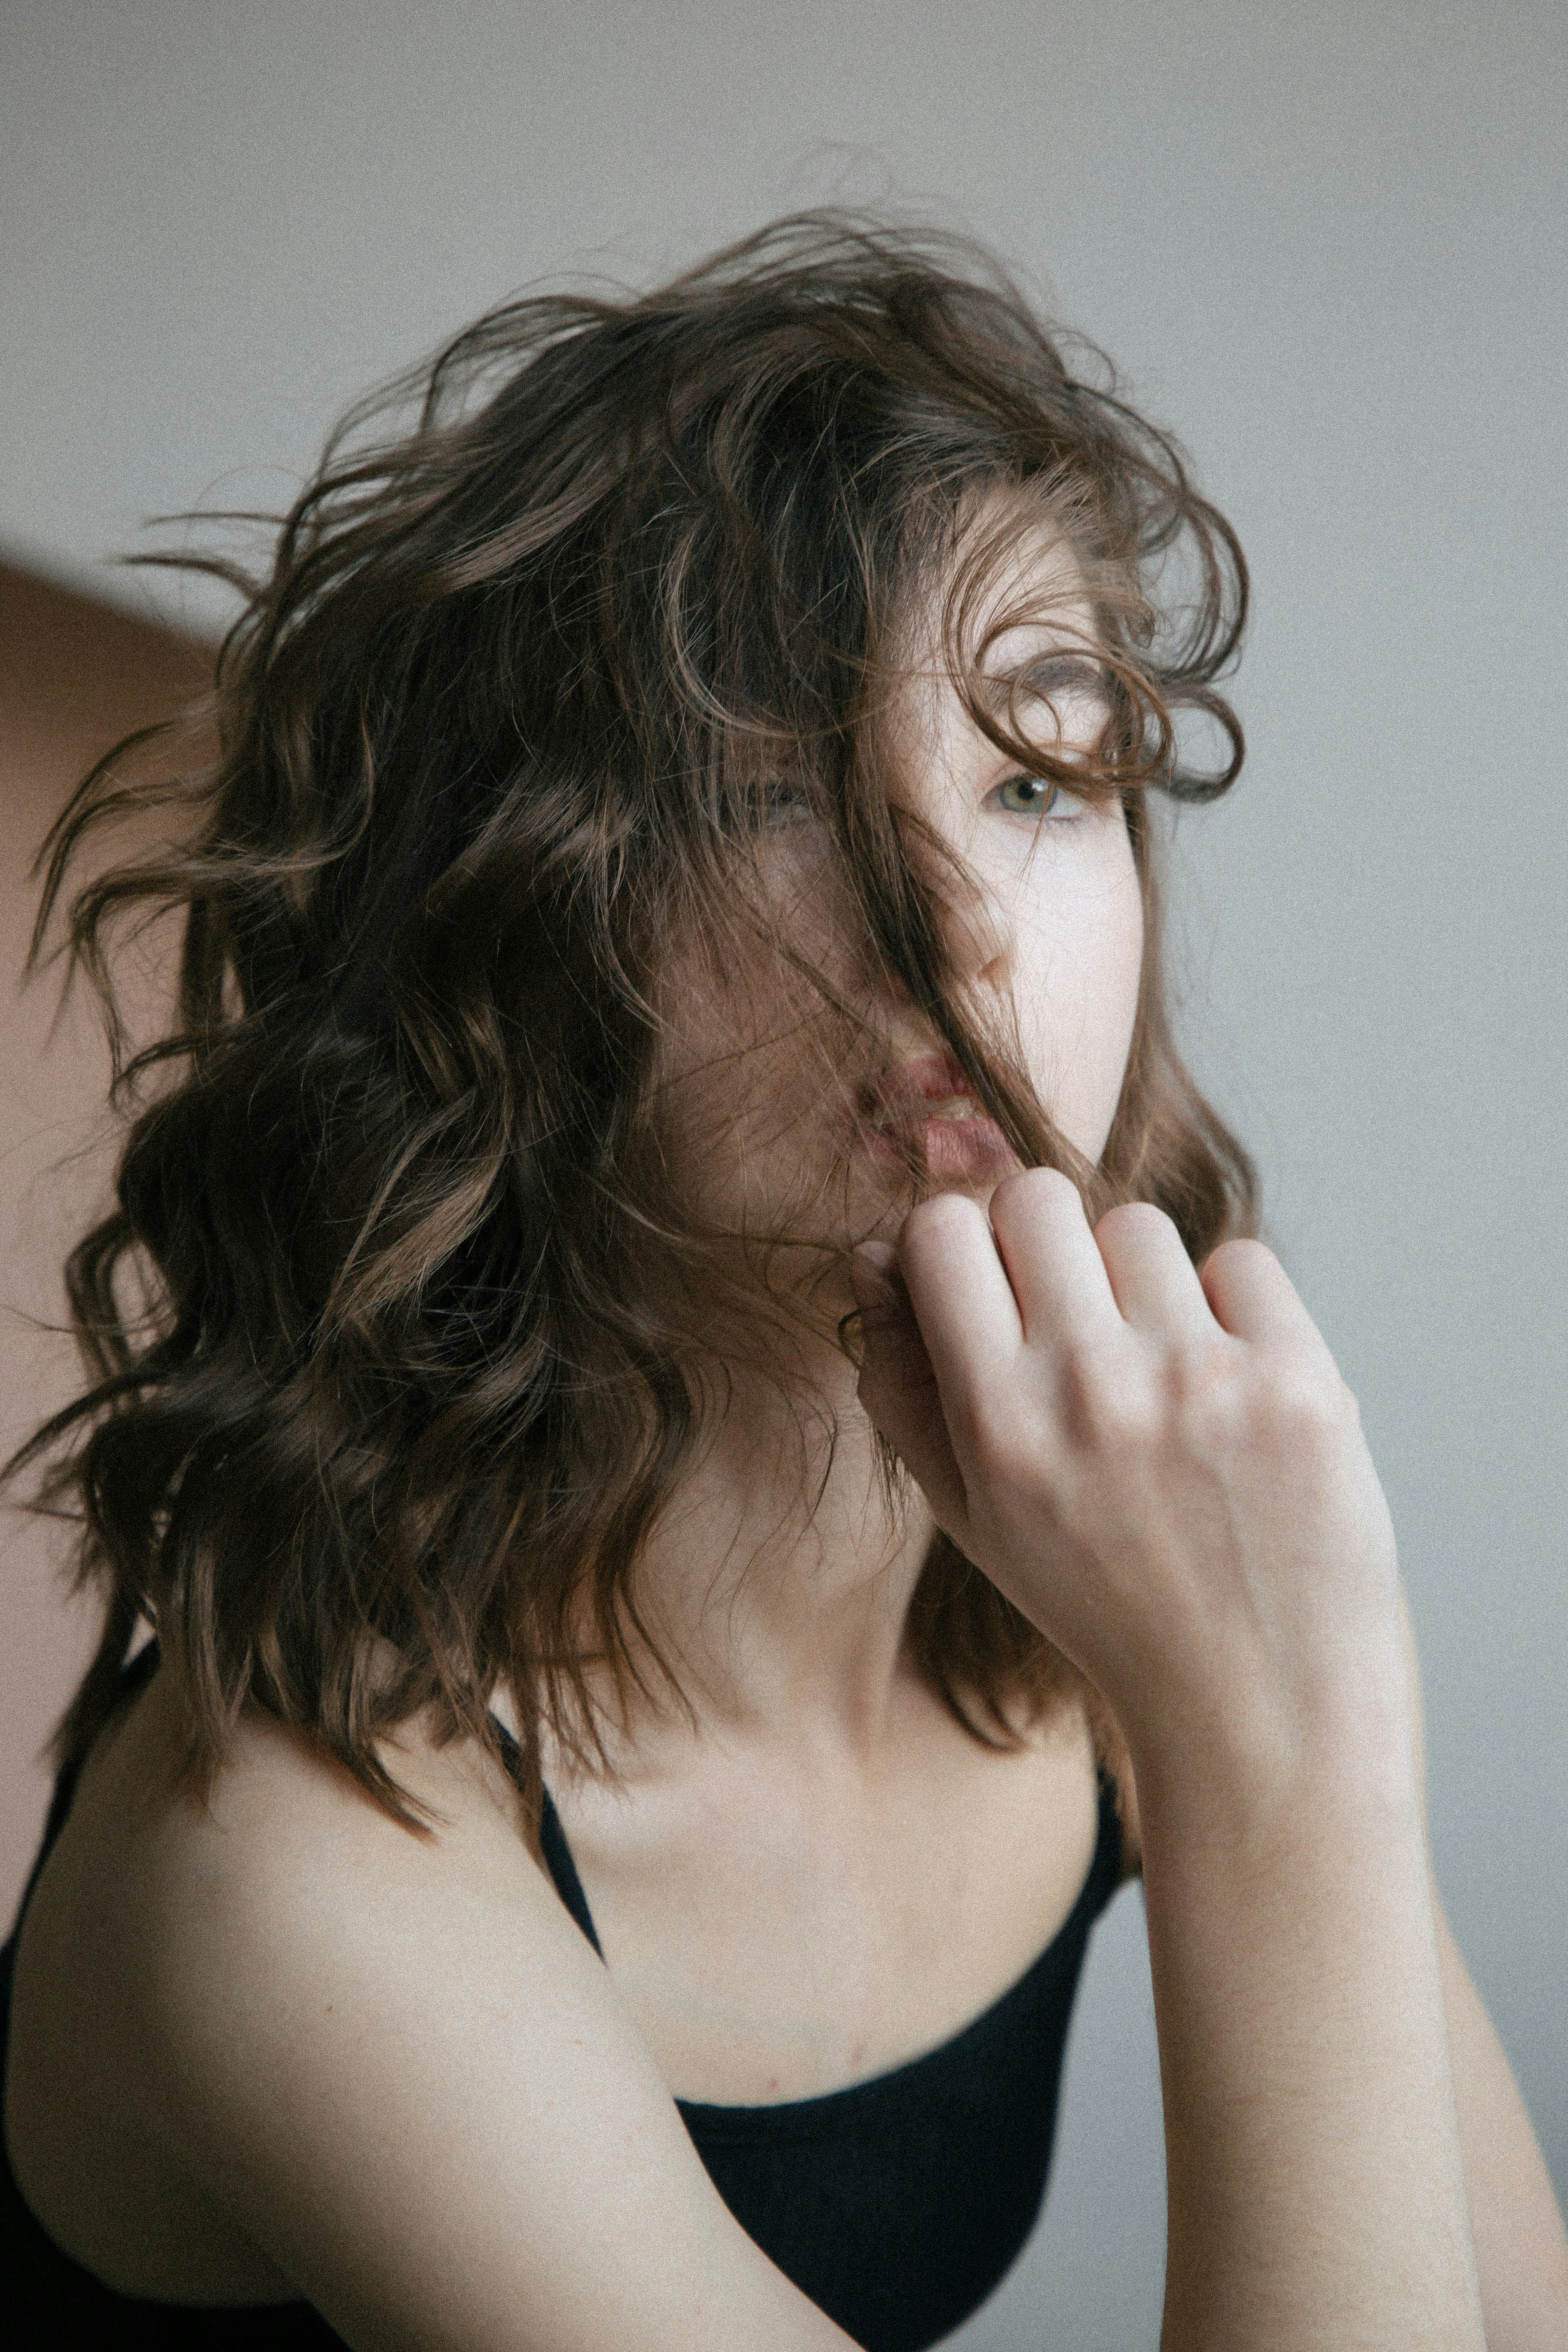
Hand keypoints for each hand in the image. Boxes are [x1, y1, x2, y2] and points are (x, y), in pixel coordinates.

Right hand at [853, 1170, 1406, 1783]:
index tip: (991, 1288)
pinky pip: (1241, 1261)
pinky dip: (1234, 1309)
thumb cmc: (1105, 1601)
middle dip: (1046, 1240)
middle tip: (1075, 1312)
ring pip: (1139, 1226)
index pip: (941, 1230)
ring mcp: (1199, 1381)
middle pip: (1036, 1196)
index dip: (961, 1243)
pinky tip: (1231, 1388)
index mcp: (997, 1427)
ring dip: (1143, 1281)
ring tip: (1161, 1371)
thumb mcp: (973, 1518)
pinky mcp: (1296, 1381)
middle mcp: (1090, 1392)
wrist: (1258, 1705)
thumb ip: (906, 1386)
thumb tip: (874, 1253)